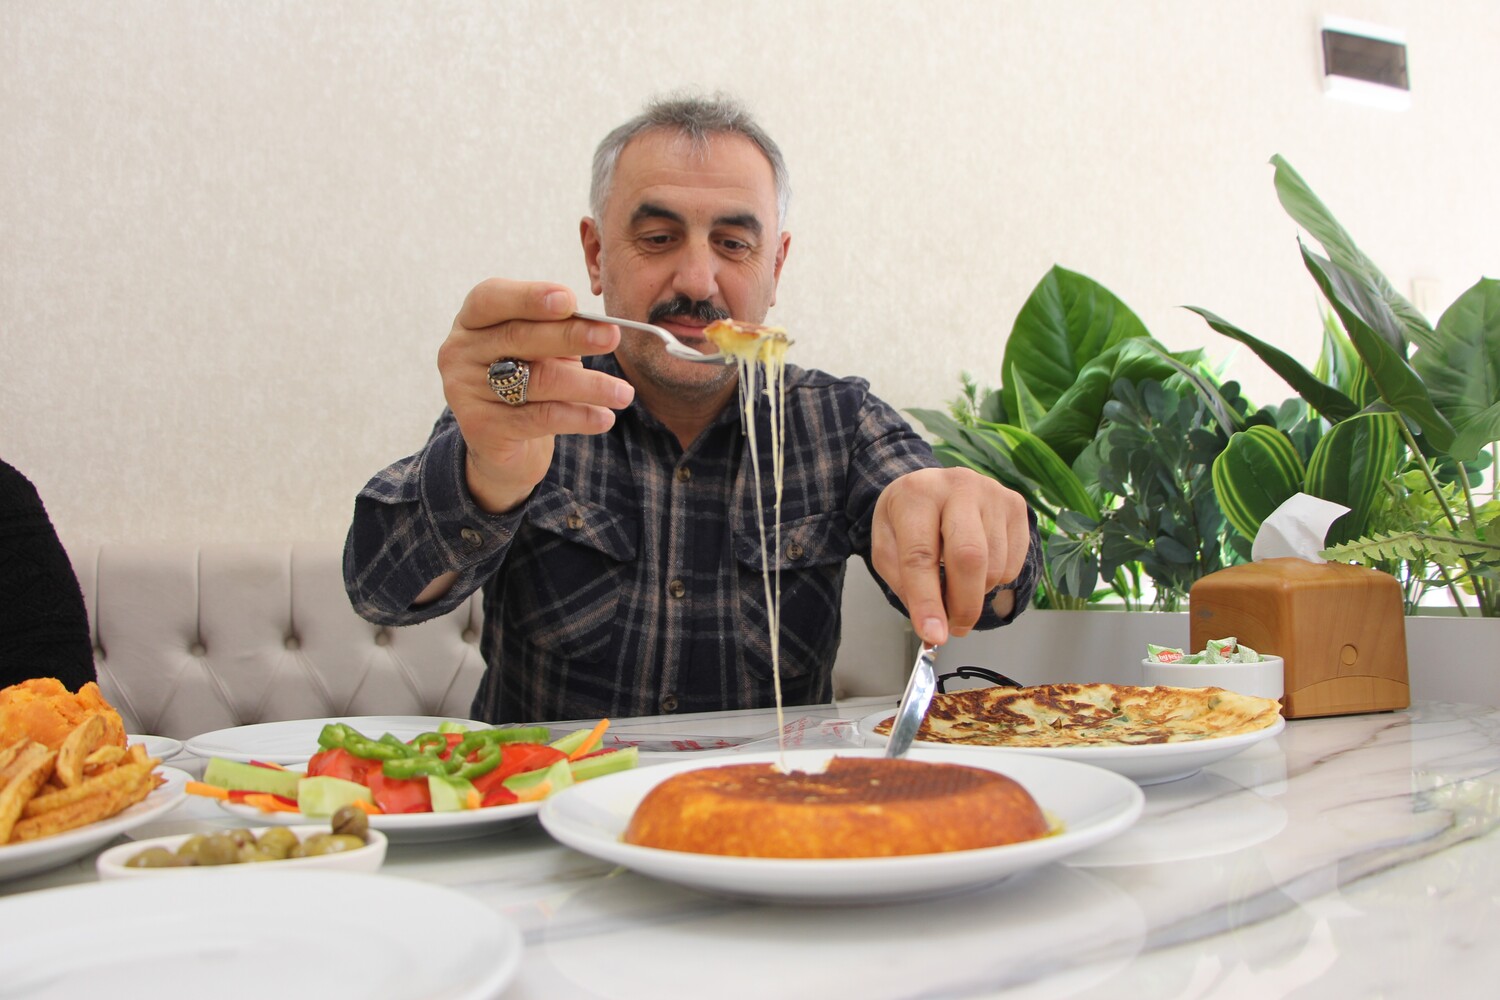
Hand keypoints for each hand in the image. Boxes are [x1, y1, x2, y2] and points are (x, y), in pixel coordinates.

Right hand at [437, 279, 634, 512]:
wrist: (503, 446)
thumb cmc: (527, 382)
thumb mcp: (540, 351)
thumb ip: (557, 332)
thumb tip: (601, 328)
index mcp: (472, 320)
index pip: (492, 298)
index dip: (530, 297)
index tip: (569, 301)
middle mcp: (460, 351)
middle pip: (518, 337)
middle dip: (570, 336)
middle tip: (612, 338)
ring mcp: (465, 390)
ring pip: (536, 381)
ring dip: (588, 385)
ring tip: (623, 393)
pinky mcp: (480, 427)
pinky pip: (539, 418)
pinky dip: (578, 416)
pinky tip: (604, 418)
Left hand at [870, 468, 1030, 645]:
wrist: (933, 486)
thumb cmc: (908, 520)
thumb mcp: (887, 547)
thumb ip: (904, 583)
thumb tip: (934, 626)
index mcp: (916, 494)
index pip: (921, 555)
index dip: (927, 600)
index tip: (933, 635)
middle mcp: (958, 486)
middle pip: (970, 558)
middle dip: (963, 604)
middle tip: (955, 628)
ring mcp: (992, 493)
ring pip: (994, 565)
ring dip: (977, 593)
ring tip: (958, 585)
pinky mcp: (1016, 505)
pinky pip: (1013, 563)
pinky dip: (996, 580)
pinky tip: (978, 567)